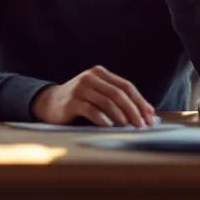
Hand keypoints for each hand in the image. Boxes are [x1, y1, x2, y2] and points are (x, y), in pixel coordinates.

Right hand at [30, 66, 156, 127]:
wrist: (49, 103)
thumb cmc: (79, 100)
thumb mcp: (97, 93)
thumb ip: (116, 99)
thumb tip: (146, 114)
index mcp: (100, 72)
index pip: (126, 86)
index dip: (140, 101)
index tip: (150, 116)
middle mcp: (90, 77)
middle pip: (118, 94)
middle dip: (133, 110)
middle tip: (142, 125)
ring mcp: (79, 88)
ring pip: (107, 102)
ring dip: (121, 116)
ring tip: (128, 127)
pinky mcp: (71, 102)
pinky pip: (91, 110)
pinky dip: (103, 119)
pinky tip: (110, 127)